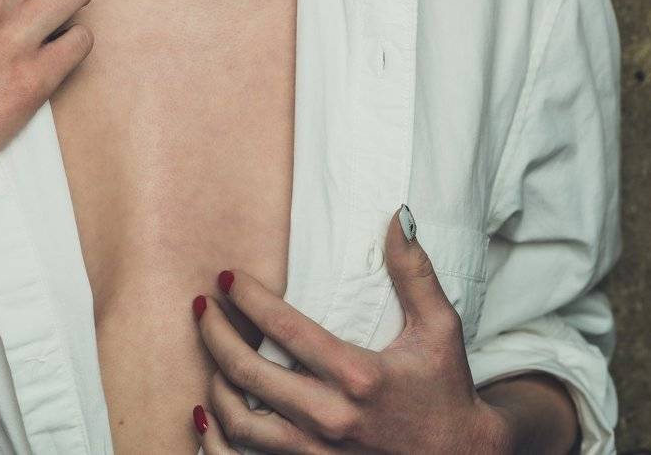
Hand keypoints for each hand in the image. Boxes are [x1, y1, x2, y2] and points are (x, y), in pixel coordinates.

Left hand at [191, 206, 514, 453]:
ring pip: (242, 424)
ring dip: (214, 385)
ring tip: (207, 355)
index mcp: (359, 376)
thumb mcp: (440, 328)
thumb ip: (415, 272)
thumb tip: (396, 218)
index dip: (249, 299)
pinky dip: (218, 442)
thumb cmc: (447, 390)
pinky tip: (206, 417)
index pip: (285, 330)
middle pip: (250, 374)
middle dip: (216, 334)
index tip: (227, 278)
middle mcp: (333, 418)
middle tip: (202, 307)